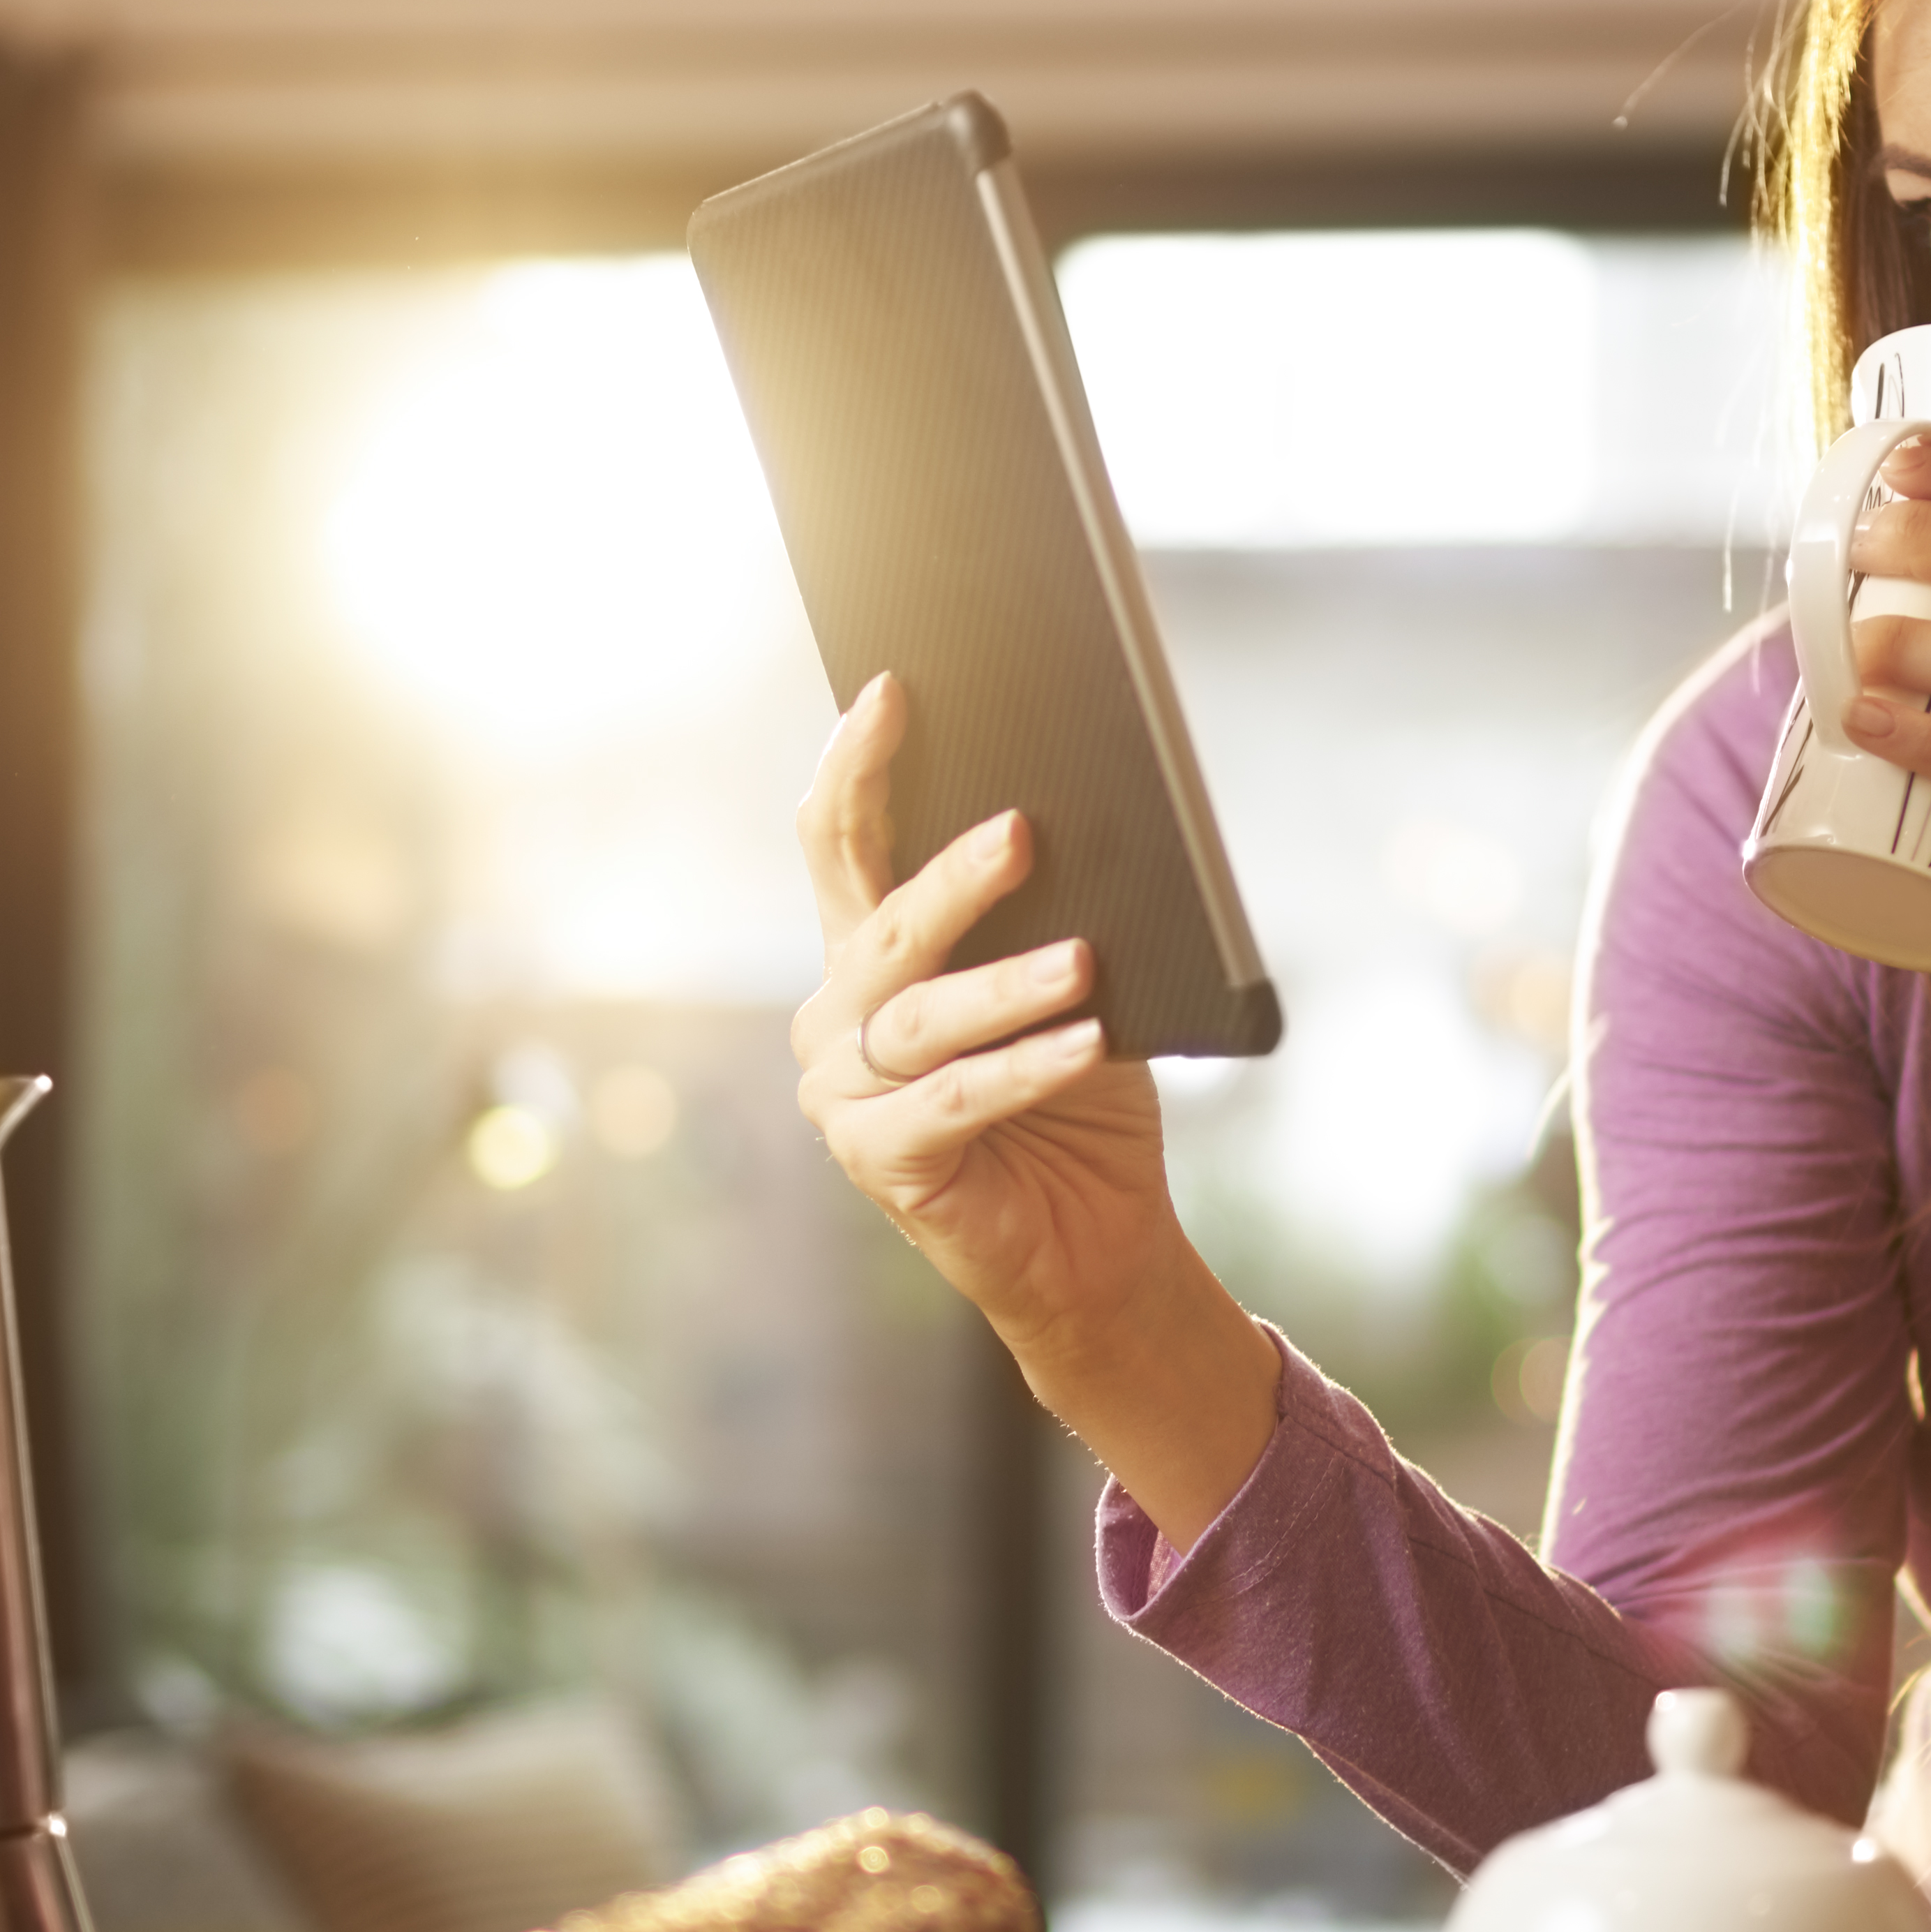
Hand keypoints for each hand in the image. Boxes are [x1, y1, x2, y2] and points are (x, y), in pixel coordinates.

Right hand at [792, 675, 1276, 1538]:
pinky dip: (1022, 1070)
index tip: (891, 691)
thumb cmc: (1080, 1099)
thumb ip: (1043, 913)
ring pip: (923, 1018)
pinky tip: (1082, 1043)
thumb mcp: (1068, 985)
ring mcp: (844, 1093)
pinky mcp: (879, 1161)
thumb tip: (1067, 813)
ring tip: (1083, 963)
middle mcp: (836, 1017)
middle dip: (951, 878)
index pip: (838, 844)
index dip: (857, 767)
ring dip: (1008, 987)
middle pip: (881, 926)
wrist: (1094, 1241)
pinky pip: (954, 1101)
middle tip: (1021, 830)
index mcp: (866, 957)